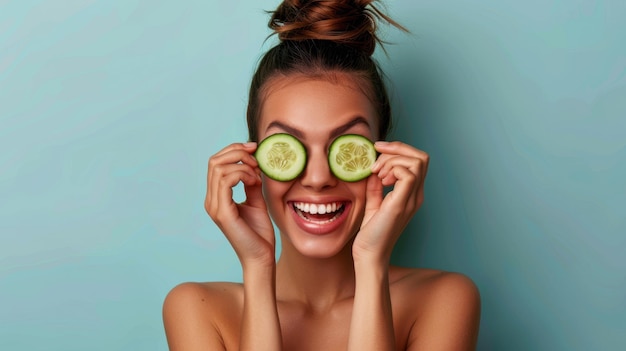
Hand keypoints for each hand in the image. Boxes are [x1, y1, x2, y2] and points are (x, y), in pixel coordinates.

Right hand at [205, 142, 275, 267]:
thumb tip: (253, 165)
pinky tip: (255, 182)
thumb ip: (251, 183)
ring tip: (257, 173)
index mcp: (216, 197)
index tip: (254, 149)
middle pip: (214, 161)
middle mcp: (211, 200)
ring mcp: (214, 206)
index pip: (216, 163)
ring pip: (219, 168)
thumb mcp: (256, 201)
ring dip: (242, 164)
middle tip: (256, 156)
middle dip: (237, 152)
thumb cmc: (259, 233)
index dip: (234, 150)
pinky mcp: (222, 212)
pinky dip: (242, 174)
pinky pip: (226, 181)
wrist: (261, 257)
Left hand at [353, 141, 428, 263]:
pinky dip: (393, 169)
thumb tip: (374, 167)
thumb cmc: (371, 232)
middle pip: (421, 156)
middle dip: (397, 148)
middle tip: (376, 159)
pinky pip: (408, 175)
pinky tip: (381, 180)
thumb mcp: (373, 201)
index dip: (398, 149)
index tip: (376, 153)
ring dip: (393, 160)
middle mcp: (416, 195)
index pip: (417, 160)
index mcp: (411, 193)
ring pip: (417, 161)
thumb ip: (376, 184)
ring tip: (377, 172)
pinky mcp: (401, 204)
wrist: (369, 254)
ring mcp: (411, 199)